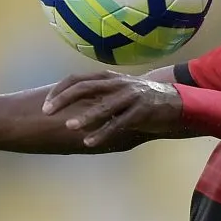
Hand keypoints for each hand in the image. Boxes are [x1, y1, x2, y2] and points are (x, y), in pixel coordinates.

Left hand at [41, 70, 182, 147]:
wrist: (175, 101)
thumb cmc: (139, 99)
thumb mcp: (117, 92)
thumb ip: (97, 95)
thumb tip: (68, 106)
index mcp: (108, 78)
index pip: (77, 79)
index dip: (59, 90)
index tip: (45, 104)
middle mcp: (117, 83)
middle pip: (85, 87)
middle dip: (64, 99)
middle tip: (47, 112)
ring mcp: (130, 96)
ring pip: (103, 105)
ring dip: (85, 116)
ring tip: (69, 126)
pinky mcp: (141, 111)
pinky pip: (120, 123)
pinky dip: (104, 132)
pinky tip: (90, 142)